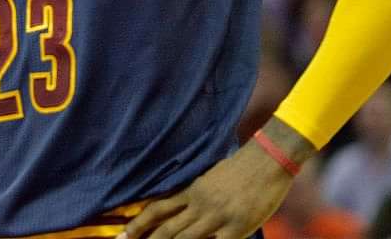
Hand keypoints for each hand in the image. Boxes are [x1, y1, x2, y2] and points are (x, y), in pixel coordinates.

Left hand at [119, 140, 292, 238]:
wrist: (267, 159)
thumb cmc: (240, 167)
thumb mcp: (209, 177)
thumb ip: (194, 193)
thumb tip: (180, 206)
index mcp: (191, 190)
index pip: (157, 208)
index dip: (139, 223)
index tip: (124, 234)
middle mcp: (200, 204)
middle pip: (167, 229)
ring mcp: (217, 216)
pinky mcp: (237, 227)